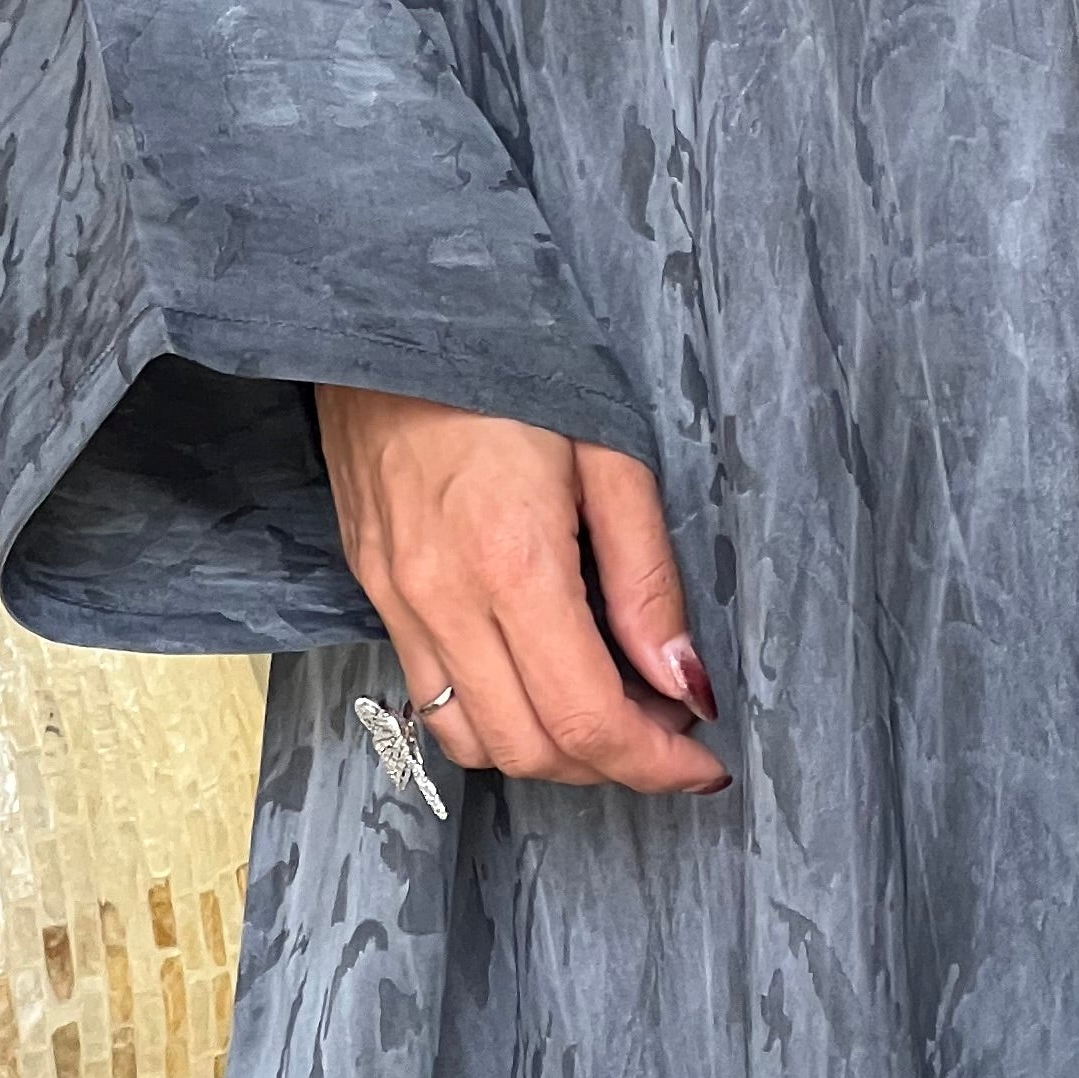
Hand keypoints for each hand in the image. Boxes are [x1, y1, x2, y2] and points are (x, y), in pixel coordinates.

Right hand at [314, 389, 730, 796]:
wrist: (391, 313)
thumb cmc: (513, 362)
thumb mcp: (610, 449)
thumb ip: (647, 576)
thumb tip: (683, 681)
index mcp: (511, 562)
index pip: (584, 715)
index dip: (653, 761)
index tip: (705, 763)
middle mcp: (442, 599)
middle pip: (528, 748)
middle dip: (611, 764)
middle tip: (669, 731)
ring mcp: (396, 600)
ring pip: (471, 739)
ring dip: (548, 750)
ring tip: (608, 710)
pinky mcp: (373, 588)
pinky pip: (427, 696)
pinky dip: (490, 717)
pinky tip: (537, 677)